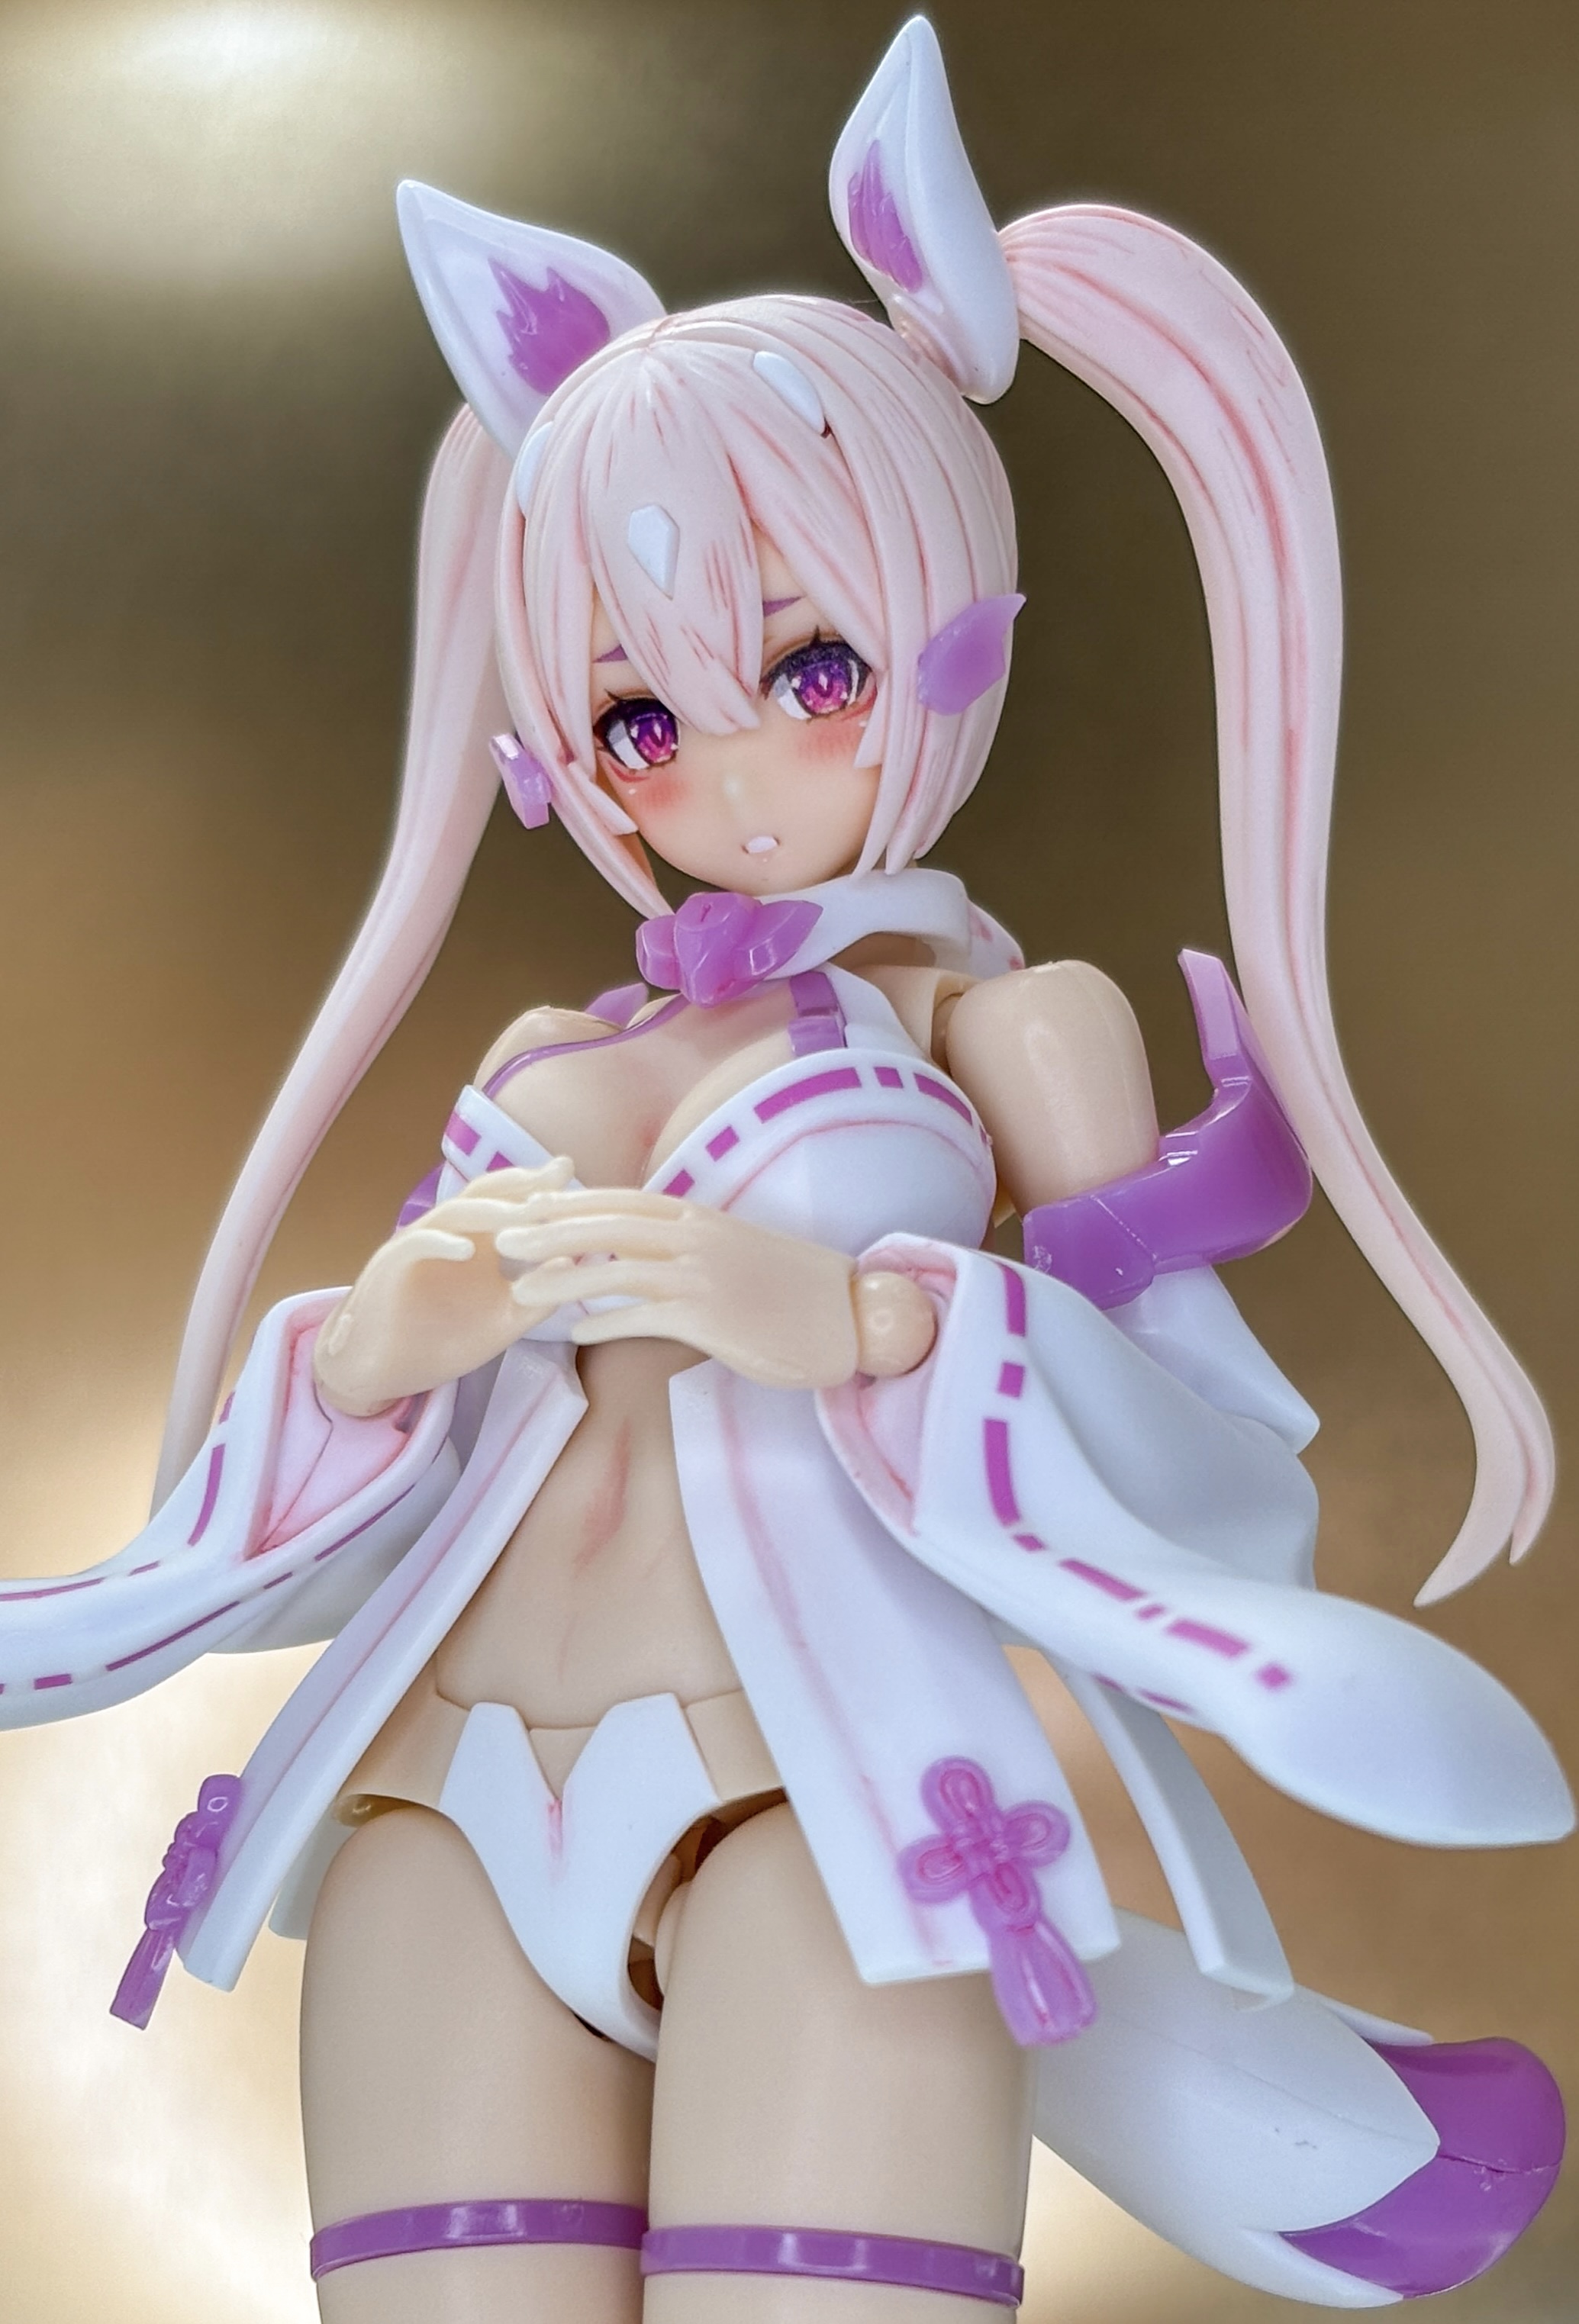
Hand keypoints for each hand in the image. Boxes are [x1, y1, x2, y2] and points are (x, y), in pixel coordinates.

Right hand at [314, 1159, 579, 1414]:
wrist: (378, 1372)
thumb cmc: (436, 1343)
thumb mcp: (499, 1325)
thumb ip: (534, 1298)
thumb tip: (572, 1264)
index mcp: (473, 1245)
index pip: (507, 1204)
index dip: (538, 1189)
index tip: (572, 1178)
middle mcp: (446, 1236)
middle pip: (485, 1197)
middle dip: (523, 1184)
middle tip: (561, 1174)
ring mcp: (416, 1247)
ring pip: (454, 1214)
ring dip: (491, 1211)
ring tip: (527, 1210)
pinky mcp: (390, 1268)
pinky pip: (414, 1245)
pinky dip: (440, 1243)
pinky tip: (467, 1250)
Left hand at [496, 1187, 867, 1389]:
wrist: (853, 1317)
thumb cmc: (795, 1291)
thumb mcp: (738, 1250)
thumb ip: (691, 1244)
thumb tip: (644, 1251)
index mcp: (701, 1216)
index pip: (621, 1200)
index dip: (570, 1201)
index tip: (529, 1205)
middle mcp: (696, 1238)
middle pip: (606, 1227)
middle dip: (548, 1231)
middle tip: (503, 1240)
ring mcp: (702, 1276)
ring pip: (614, 1271)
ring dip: (561, 1281)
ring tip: (520, 1293)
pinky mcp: (710, 1318)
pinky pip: (643, 1319)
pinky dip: (605, 1323)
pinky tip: (575, 1334)